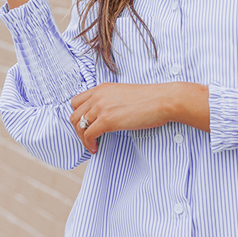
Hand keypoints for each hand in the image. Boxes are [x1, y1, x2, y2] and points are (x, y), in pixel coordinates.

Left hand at [70, 82, 209, 153]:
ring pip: (78, 125)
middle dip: (78, 129)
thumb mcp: (125, 95)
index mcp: (102, 88)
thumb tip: (109, 116)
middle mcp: (98, 96)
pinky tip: (96, 148)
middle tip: (89, 138)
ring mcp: (101, 107)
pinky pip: (88, 135)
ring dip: (83, 138)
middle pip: (74, 114)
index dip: (79, 116)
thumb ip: (112, 102)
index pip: (77, 101)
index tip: (87, 126)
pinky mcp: (107, 120)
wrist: (164, 100)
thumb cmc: (151, 99)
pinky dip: (89, 144)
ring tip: (93, 145)